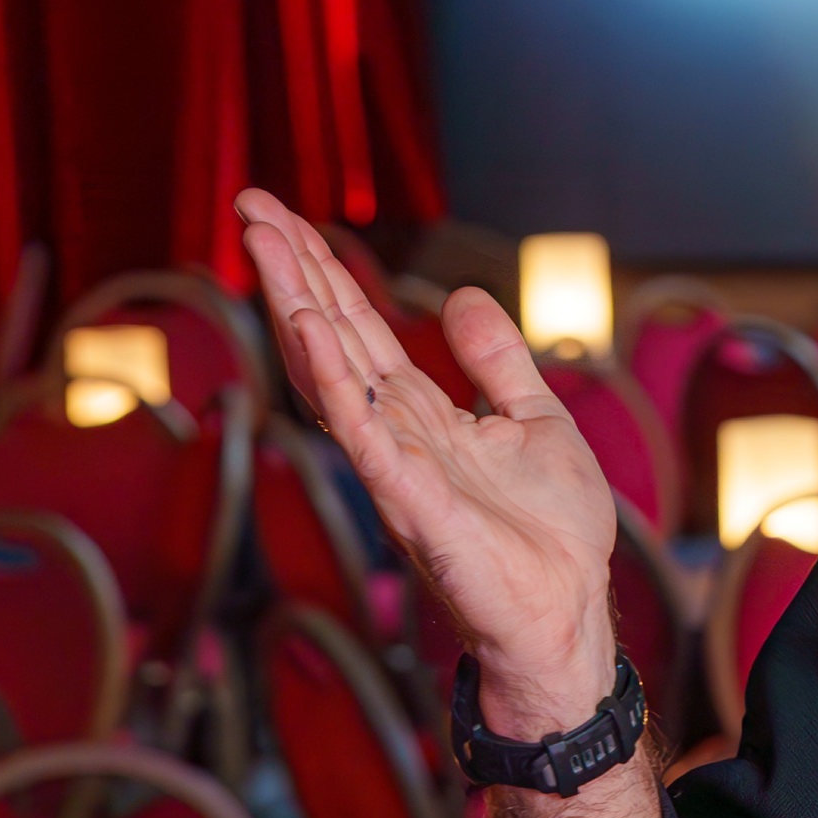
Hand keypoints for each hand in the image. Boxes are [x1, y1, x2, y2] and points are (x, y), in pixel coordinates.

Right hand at [236, 189, 617, 736]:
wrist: (567, 613)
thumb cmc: (551, 535)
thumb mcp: (538, 421)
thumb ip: (498, 363)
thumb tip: (466, 296)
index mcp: (423, 414)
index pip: (360, 328)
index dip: (325, 271)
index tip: (281, 214)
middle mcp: (396, 433)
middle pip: (333, 337)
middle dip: (294, 271)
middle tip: (250, 204)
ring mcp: (396, 466)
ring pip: (335, 374)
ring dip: (300, 307)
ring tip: (267, 243)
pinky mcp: (411, 502)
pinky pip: (365, 434)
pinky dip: (336, 382)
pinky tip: (311, 331)